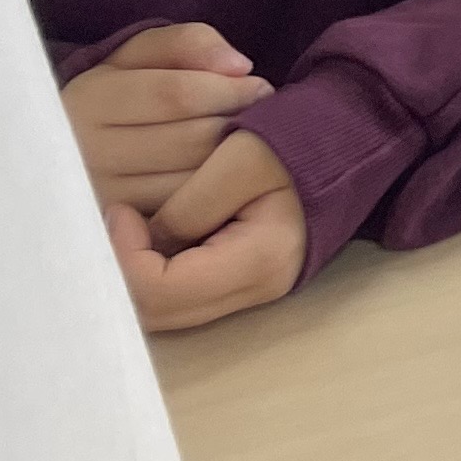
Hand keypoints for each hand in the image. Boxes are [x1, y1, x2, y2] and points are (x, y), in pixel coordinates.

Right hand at [57, 22, 272, 210]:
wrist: (73, 151)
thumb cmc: (123, 93)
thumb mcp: (141, 56)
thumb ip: (187, 43)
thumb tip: (238, 65)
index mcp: (89, 100)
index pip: (176, 94)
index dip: (228, 89)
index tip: (259, 86)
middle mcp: (88, 150)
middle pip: (192, 138)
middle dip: (239, 123)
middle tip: (263, 115)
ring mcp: (105, 194)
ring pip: (196, 177)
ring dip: (234, 158)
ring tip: (247, 140)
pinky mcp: (125, 227)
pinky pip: (191, 211)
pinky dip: (219, 192)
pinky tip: (227, 173)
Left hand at [106, 128, 308, 333]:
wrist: (347, 147)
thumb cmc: (297, 145)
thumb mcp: (239, 159)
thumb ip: (186, 206)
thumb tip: (140, 239)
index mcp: (258, 260)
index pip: (161, 291)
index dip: (123, 255)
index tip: (121, 210)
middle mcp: (255, 288)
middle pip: (157, 315)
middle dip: (118, 273)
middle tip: (113, 224)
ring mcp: (250, 289)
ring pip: (164, 312)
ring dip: (132, 277)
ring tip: (127, 230)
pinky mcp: (241, 280)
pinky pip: (178, 297)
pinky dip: (150, 275)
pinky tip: (147, 239)